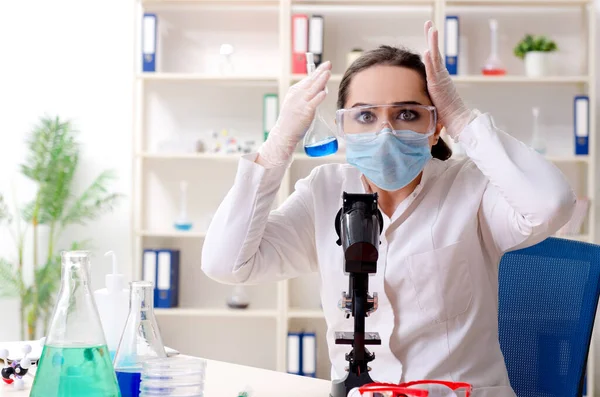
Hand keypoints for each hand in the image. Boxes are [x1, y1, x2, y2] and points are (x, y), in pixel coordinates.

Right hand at [257, 61, 331, 167]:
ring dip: (321, 80)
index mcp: (294, 92)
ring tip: (328, 72)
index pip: (307, 80)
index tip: (324, 66)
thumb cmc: (291, 120)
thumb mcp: (295, 103)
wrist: (284, 133)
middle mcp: (297, 95)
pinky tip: (324, 92)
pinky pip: (314, 102)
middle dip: (320, 71)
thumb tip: (320, 89)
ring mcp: (300, 103)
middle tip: (328, 64)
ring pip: (313, 89)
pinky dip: (319, 96)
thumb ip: (305, 96)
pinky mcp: (305, 112)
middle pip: (311, 81)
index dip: (317, 72)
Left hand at [423, 20, 473, 138]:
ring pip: (435, 57)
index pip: (434, 58)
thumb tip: (424, 94)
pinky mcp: (438, 86)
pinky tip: (427, 50)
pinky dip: (430, 61)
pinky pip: (433, 71)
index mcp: (440, 77)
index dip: (431, 44)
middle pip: (436, 52)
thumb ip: (430, 92)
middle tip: (429, 23)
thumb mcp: (435, 99)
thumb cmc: (447, 113)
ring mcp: (440, 79)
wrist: (458, 120)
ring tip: (431, 28)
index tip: (429, 31)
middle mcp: (441, 75)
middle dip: (432, 37)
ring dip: (433, 42)